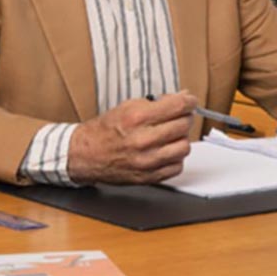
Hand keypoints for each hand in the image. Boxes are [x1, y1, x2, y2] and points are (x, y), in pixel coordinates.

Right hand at [68, 91, 196, 184]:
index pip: (178, 106)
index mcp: (137, 118)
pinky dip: (175, 158)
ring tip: (170, 136)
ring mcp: (147, 161)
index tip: (190, 101)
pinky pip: (177, 166)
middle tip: (178, 117)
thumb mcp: (128, 106)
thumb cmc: (105, 130)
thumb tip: (182, 98)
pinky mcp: (149, 177)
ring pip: (184, 147)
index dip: (189, 101)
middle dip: (184, 118)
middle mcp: (143, 140)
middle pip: (184, 126)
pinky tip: (165, 151)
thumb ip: (157, 102)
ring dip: (180, 139)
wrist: (85, 155)